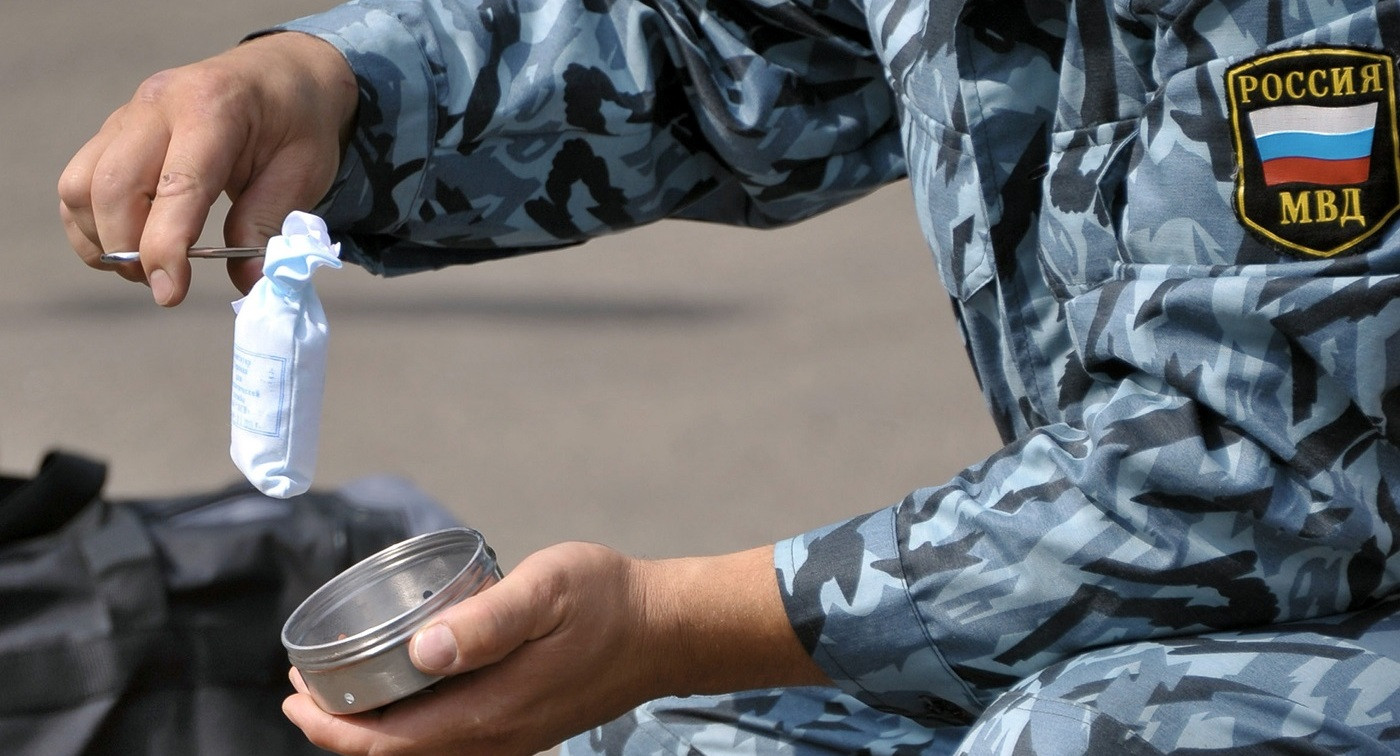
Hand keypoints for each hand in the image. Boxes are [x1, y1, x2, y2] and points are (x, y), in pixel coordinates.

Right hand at [57, 31, 356, 305]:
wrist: (279, 74)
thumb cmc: (296, 124)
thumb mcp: (304, 173)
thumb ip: (269, 225)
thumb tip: (247, 284)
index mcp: (214, 108)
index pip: (178, 185)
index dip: (165, 246)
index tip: (169, 295)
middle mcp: (158, 105)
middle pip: (113, 186)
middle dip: (129, 249)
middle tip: (163, 285)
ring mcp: (127, 114)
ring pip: (81, 186)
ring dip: (103, 240)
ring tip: (147, 268)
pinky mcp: (113, 131)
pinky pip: (78, 183)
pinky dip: (90, 225)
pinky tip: (127, 245)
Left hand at [282, 542, 829, 755]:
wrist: (665, 630)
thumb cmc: (607, 599)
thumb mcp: (547, 590)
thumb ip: (487, 621)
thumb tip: (422, 650)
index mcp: (492, 709)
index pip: (390, 743)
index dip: (331, 727)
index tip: (294, 693)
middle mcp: (497, 738)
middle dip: (340, 731)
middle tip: (302, 689)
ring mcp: (512, 739)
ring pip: (423, 754)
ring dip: (374, 732)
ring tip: (340, 691)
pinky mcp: (523, 729)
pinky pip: (449, 744)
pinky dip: (410, 728)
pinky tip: (403, 693)